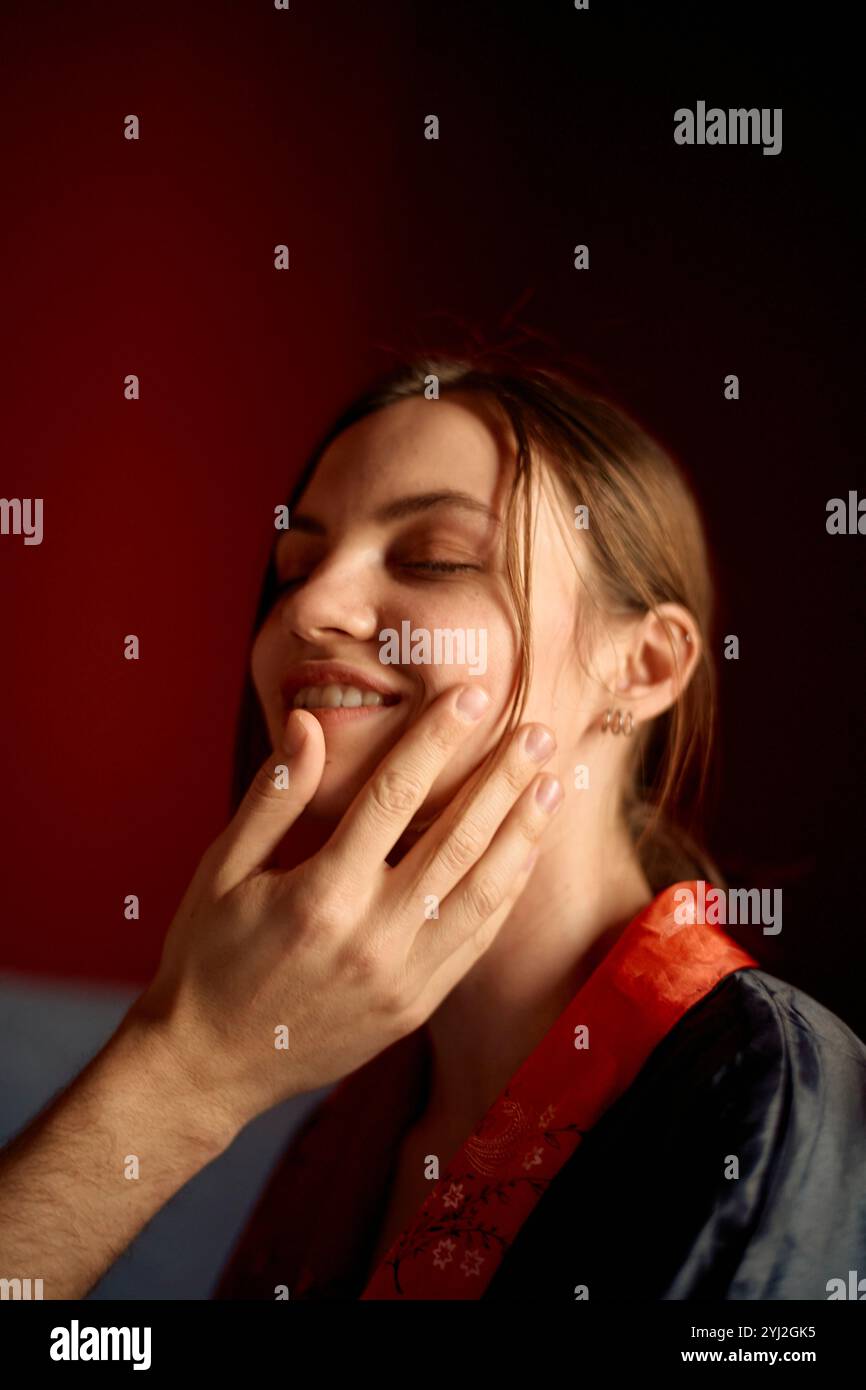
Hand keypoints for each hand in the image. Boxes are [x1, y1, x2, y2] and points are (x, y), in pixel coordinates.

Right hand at [131, 684, 561, 1135]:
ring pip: (483, 891)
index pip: (393, 796)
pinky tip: (525, 852)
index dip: (436, 739)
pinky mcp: (417, 1004)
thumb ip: (273, 798)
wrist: (209, 1067)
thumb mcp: (221, 871)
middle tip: (540, 731)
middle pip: (457, 839)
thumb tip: (308, 724)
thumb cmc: (206, 958)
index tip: (469, 696)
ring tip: (553, 784)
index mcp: (321, 893)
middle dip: (503, 779)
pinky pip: (477, 939)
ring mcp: (403, 976)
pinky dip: (508, 892)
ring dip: (523, 832)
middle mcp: (373, 936)